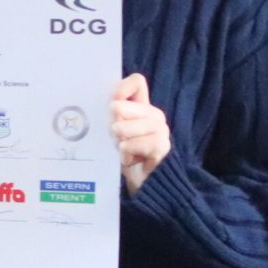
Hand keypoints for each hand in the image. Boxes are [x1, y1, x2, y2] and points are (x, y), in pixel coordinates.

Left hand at [111, 74, 169, 194]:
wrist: (140, 185)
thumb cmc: (120, 156)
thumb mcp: (111, 132)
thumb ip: (109, 114)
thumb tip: (104, 104)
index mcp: (141, 107)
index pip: (136, 82)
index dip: (119, 91)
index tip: (110, 107)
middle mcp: (153, 114)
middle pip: (119, 107)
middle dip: (111, 125)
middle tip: (115, 139)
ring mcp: (161, 130)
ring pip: (125, 127)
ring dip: (118, 142)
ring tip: (122, 151)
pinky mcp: (163, 147)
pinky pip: (137, 143)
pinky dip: (128, 153)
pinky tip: (129, 160)